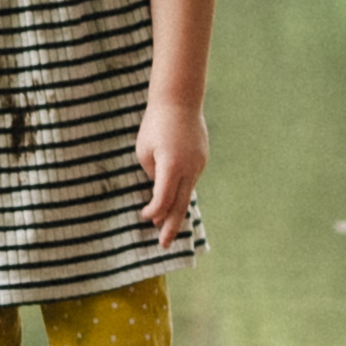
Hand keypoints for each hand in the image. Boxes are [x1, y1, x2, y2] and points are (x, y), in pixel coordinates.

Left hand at [135, 95, 207, 241]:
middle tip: (164, 245)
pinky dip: (181, 192)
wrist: (180, 100)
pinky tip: (174, 201)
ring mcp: (199, 164)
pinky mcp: (202, 159)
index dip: (153, 211)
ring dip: (176, 209)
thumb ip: (152, 174)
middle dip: (171, 226)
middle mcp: (189, 168)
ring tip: (166, 228)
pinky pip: (190, 180)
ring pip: (187, 193)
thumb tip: (159, 191)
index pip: (163, 199)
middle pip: (180, 204)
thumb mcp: (144, 151)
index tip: (143, 217)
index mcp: (171, 166)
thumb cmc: (155, 124)